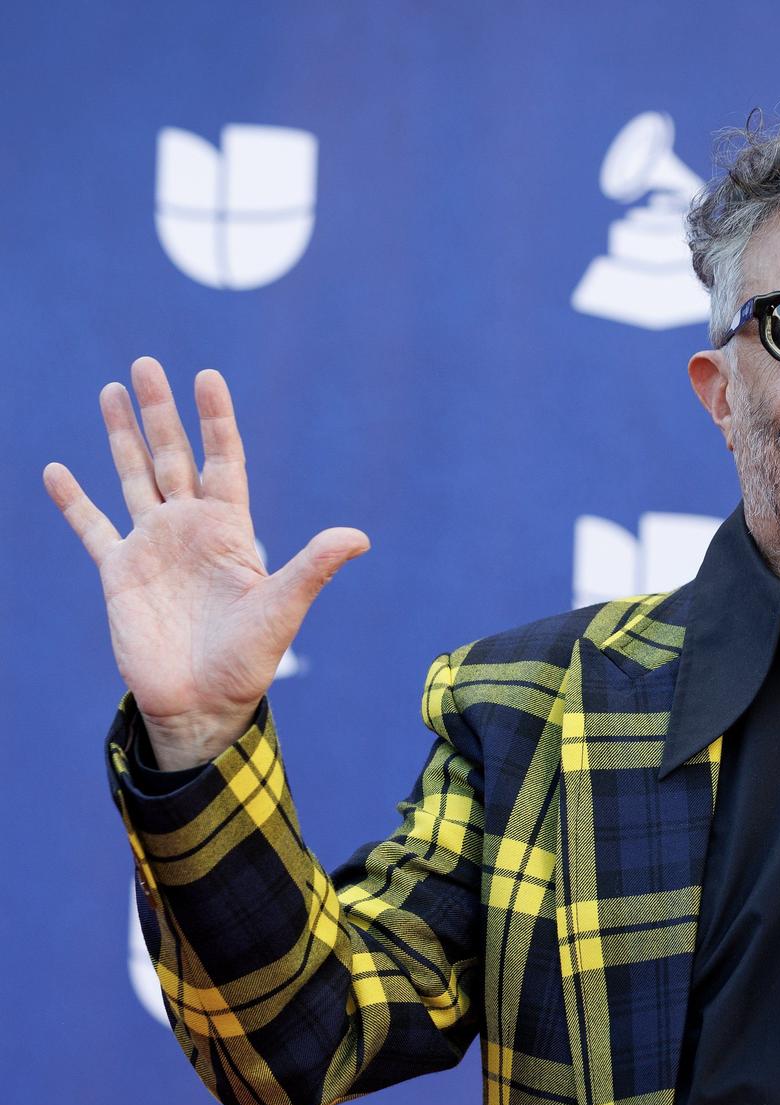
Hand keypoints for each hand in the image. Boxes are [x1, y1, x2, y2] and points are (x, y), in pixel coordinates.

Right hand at [43, 358, 369, 769]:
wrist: (203, 701)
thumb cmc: (248, 659)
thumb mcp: (283, 608)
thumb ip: (313, 567)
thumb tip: (359, 536)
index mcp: (230, 530)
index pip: (223, 460)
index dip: (216, 419)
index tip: (207, 375)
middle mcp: (190, 529)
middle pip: (172, 456)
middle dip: (159, 412)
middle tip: (146, 363)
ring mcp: (153, 547)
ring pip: (133, 477)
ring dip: (121, 436)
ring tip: (111, 390)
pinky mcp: (118, 572)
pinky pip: (93, 528)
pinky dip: (74, 501)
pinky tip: (57, 471)